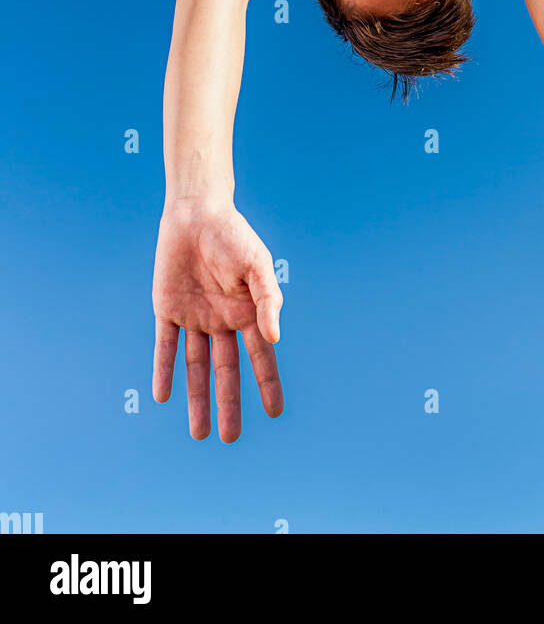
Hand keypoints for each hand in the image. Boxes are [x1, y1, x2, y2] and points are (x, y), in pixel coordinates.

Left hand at [152, 201, 283, 440]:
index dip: (267, 383)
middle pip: (226, 370)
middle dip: (228, 403)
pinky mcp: (167, 309)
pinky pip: (165, 346)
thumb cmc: (233, 235)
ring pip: (196, 366)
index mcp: (247, 312)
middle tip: (229, 437)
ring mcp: (194, 317)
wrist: (196, 212)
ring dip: (196, 398)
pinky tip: (163, 396)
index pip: (259, 356)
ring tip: (199, 433)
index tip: (274, 412)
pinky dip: (164, 370)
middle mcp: (222, 321)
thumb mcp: (257, 265)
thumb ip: (268, 299)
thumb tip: (273, 338)